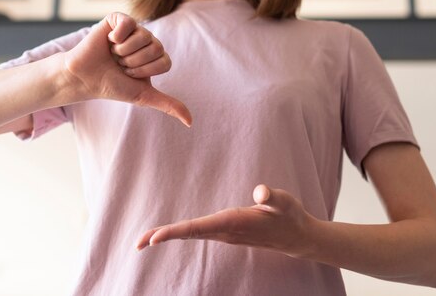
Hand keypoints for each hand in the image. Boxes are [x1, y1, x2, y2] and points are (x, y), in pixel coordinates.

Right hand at [63, 12, 191, 126]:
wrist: (86, 78)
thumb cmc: (113, 86)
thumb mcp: (143, 96)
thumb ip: (168, 105)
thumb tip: (190, 122)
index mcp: (156, 56)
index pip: (165, 62)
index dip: (145, 72)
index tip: (130, 75)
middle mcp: (148, 41)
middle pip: (156, 48)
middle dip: (134, 62)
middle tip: (120, 64)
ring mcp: (134, 28)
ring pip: (143, 36)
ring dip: (124, 51)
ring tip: (113, 54)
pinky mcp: (119, 19)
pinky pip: (128, 24)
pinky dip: (116, 36)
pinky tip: (108, 41)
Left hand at [135, 184, 313, 256]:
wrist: (297, 237)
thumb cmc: (290, 216)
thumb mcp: (285, 202)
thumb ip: (272, 196)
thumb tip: (260, 192)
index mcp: (234, 223)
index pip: (199, 228)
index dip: (176, 232)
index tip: (155, 238)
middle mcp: (225, 231)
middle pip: (189, 234)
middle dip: (163, 236)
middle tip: (138, 242)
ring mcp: (225, 233)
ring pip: (191, 234)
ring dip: (168, 235)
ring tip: (145, 239)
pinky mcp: (226, 231)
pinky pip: (197, 233)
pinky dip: (180, 233)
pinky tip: (170, 233)